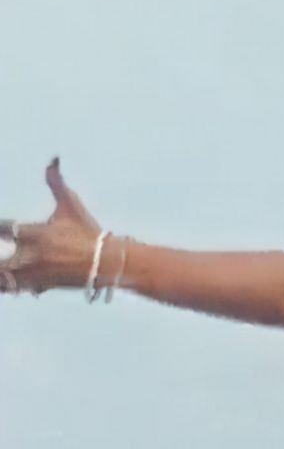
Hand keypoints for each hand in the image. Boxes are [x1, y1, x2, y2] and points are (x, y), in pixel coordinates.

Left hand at [0, 160, 102, 295]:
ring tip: (2, 273)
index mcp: (35, 232)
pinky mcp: (43, 286)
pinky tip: (14, 282)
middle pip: (0, 264)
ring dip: (2, 277)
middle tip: (0, 258)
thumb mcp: (71, 205)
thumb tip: (53, 159)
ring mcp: (36, 273)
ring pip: (6, 279)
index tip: (0, 229)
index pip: (2, 228)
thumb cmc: (88, 232)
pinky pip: (20, 288)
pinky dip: (14, 285)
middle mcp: (32, 255)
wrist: (107, 262)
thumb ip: (56, 182)